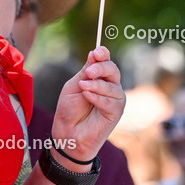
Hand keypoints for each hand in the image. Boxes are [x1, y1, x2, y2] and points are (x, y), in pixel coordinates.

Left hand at [50, 46, 124, 166]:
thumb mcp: (74, 85)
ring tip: (83, 88)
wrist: (68, 133)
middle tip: (89, 72)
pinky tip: (87, 97)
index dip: (103, 54)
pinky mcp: (116, 112)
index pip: (105, 61)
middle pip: (113, 70)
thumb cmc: (69, 110)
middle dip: (101, 68)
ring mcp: (114, 99)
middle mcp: (109, 86)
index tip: (97, 52)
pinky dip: (98, 97)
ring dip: (97, 85)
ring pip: (113, 86)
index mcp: (98, 77)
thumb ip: (85, 71)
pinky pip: (112, 101)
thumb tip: (95, 53)